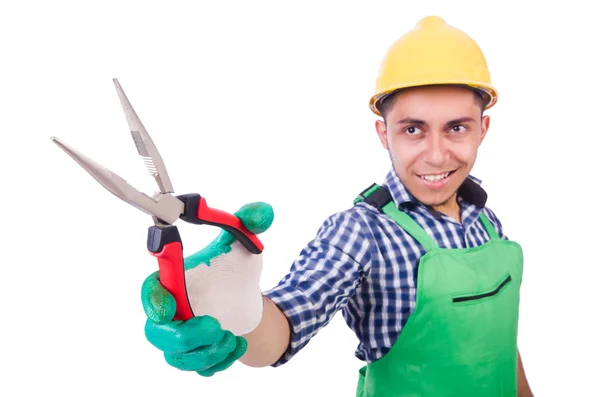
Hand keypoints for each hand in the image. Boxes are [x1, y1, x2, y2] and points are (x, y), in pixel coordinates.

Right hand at [141, 201, 273, 375]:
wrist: (246, 300)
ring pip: (178, 357)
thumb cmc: (236, 271)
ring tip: (232, 337)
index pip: (150, 292)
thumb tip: (262, 212)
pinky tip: (238, 345)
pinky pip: (199, 369)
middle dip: (185, 336)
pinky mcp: (195, 355)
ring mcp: (181, 337)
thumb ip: (250, 223)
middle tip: (215, 327)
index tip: (171, 306)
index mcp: (174, 281)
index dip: (154, 302)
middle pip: (157, 334)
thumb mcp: (245, 246)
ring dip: (207, 352)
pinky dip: (220, 362)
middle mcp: (171, 311)